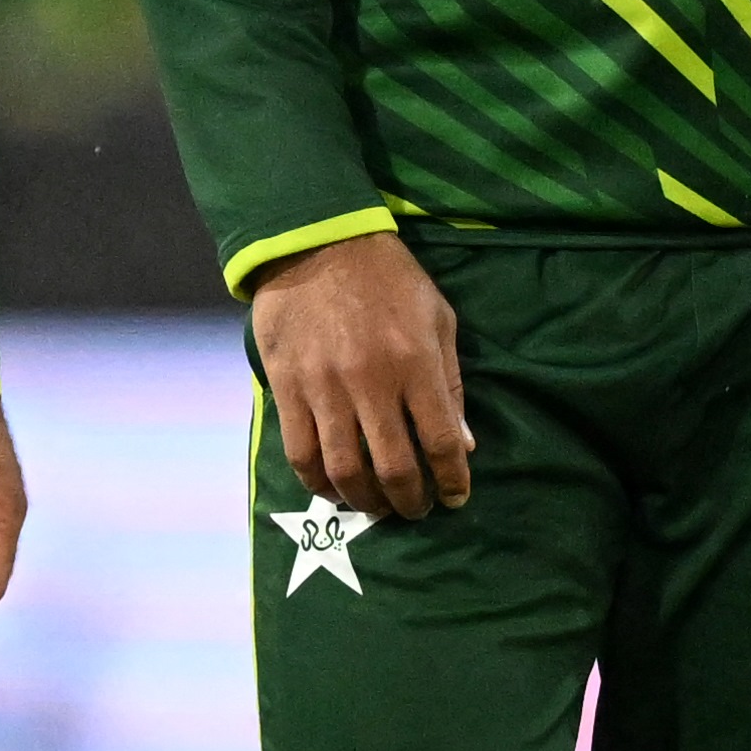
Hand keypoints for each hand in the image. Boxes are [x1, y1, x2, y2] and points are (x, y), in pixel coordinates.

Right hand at [244, 229, 469, 521]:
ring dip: (365, 501)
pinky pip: (301, 453)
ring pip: (345, 470)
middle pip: (393, 468)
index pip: (440, 442)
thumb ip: (450, 383)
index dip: (451, 480)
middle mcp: (371, 383)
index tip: (454, 497)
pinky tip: (333, 488)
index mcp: (415, 363)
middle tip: (414, 509)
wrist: (316, 241)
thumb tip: (462, 445)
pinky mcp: (287, 388)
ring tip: (376, 506)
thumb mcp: (437, 318)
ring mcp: (325, 388)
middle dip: (409, 501)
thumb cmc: (388, 278)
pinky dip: (319, 483)